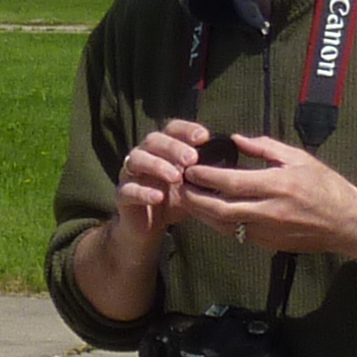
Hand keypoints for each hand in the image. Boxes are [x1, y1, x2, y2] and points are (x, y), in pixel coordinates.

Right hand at [113, 122, 220, 243]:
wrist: (148, 227)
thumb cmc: (174, 200)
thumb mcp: (194, 185)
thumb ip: (206, 173)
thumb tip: (235, 164)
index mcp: (162, 148)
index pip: (172, 129)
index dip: (186, 130)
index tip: (204, 136)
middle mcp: (143, 155)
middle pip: (153, 140)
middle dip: (173, 147)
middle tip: (192, 158)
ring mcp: (129, 174)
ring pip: (137, 160)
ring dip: (157, 165)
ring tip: (175, 176)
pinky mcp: (121, 194)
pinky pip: (128, 189)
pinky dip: (143, 191)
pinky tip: (158, 197)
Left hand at [176, 134, 356, 259]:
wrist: (348, 223)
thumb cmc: (327, 186)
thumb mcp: (299, 158)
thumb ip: (265, 148)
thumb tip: (236, 138)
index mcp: (277, 185)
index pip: (230, 182)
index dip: (205, 176)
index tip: (189, 168)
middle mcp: (269, 211)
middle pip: (220, 209)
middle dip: (195, 198)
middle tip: (179, 186)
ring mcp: (268, 231)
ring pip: (224, 226)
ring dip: (202, 214)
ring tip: (187, 200)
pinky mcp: (269, 244)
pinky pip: (236, 235)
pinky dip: (219, 225)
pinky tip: (209, 214)